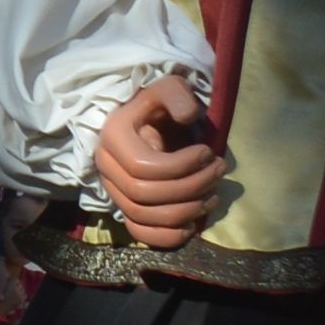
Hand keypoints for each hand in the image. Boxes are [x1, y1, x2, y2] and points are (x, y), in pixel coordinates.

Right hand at [92, 75, 224, 250]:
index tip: (207, 153)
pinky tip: (191, 227)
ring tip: (212, 196)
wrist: (150, 119)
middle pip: (144, 195)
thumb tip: (188, 116)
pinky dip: (165, 236)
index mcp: (114, 136)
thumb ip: (177, 95)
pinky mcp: (125, 207)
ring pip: (142, 216)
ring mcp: (113, 190)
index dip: (181, 167)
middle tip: (219, 171)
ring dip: (183, 211)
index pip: (144, 167)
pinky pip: (138, 231)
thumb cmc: (161, 104)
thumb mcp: (170, 89)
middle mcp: (106, 166)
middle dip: (189, 187)